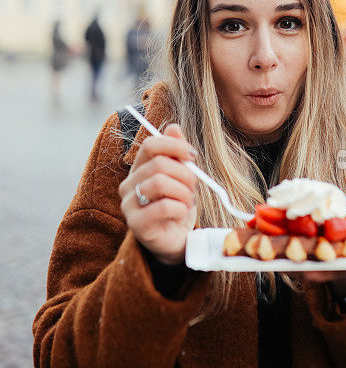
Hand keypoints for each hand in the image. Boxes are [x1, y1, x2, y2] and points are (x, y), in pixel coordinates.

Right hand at [118, 123, 197, 264]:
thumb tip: (173, 127)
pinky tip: (182, 213)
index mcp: (139, 169)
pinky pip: (162, 207)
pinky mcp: (136, 225)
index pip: (151, 145)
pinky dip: (180, 208)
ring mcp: (129, 205)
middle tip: (194, 187)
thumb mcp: (181, 178)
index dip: (174, 146)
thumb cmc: (177, 207)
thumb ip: (176, 154)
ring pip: (159, 183)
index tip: (193, 156)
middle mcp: (129, 185)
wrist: (176, 240)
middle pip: (158, 164)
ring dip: (183, 191)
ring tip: (189, 201)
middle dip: (185, 174)